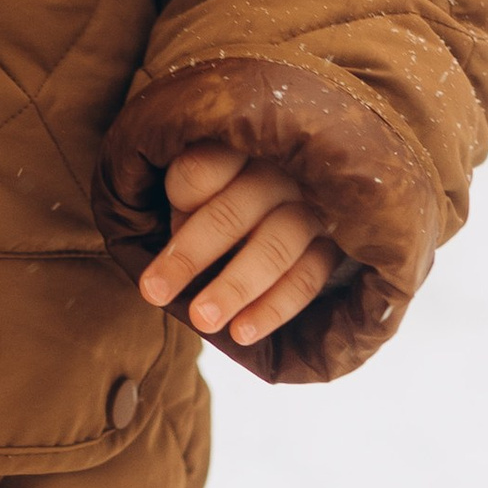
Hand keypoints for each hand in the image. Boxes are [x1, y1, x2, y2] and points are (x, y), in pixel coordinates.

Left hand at [137, 143, 340, 350]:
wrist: (288, 212)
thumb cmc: (222, 207)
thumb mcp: (195, 200)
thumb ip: (184, 214)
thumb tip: (162, 268)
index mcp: (234, 153)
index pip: (202, 168)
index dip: (179, 200)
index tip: (158, 225)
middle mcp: (276, 174)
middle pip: (233, 212)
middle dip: (191, 256)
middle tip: (154, 294)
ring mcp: (310, 208)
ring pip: (274, 248)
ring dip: (235, 288)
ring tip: (202, 322)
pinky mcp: (333, 245)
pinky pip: (307, 278)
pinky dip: (273, 310)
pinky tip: (241, 334)